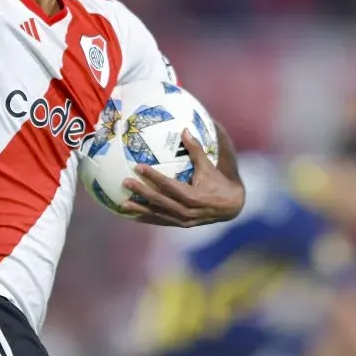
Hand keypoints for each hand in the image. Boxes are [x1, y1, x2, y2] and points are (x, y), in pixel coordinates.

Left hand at [121, 129, 244, 226]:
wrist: (231, 207)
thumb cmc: (218, 182)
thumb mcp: (208, 166)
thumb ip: (196, 150)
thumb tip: (185, 130)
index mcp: (194, 196)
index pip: (169, 185)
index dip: (153, 176)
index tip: (138, 167)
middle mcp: (187, 211)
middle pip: (160, 201)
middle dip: (142, 192)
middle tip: (126, 182)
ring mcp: (184, 220)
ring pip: (159, 214)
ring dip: (141, 209)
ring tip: (124, 204)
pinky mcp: (182, 224)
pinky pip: (162, 222)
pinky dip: (148, 218)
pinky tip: (134, 216)